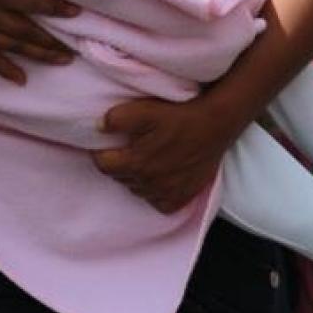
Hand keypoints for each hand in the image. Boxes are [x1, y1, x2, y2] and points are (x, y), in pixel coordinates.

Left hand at [92, 96, 230, 214]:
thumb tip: (98, 127)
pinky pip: (158, 202)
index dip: (101, 152)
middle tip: (127, 148)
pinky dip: (154, 192)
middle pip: (120, 177)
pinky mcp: (181, 198)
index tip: (107, 144)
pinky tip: (159, 177)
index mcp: (136, 163)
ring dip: (136, 177)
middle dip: (118, 163)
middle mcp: (148, 183)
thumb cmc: (178, 116)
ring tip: (144, 159)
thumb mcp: (144, 109)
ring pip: (137, 190)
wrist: (214, 126)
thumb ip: (116, 118)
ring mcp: (165, 193)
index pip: (103, 165)